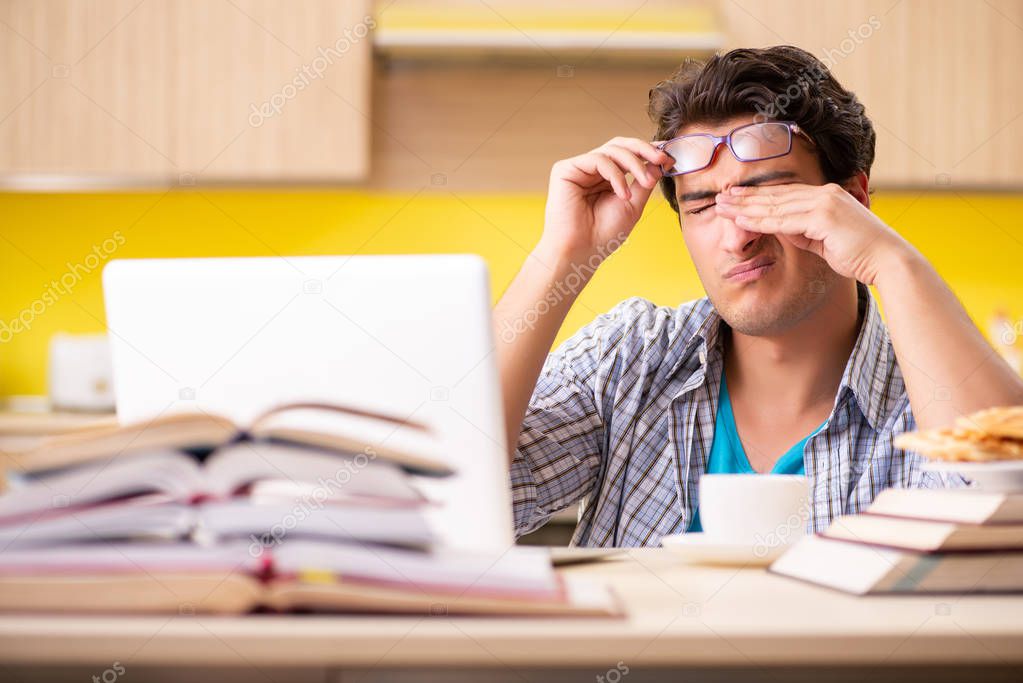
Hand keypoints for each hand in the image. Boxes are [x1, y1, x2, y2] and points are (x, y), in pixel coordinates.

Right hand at [539, 137, 671, 264]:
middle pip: (619, 145)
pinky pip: (598, 160)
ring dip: (634, 164)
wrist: (582, 251)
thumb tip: (661, 161)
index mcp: (606, 177)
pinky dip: (616, 175)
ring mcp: (579, 168)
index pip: (627, 154)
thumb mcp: (633, 204)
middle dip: (644, 149)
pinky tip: (623, 194)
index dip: (648, 151)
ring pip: (611, 150)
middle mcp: (591, 169)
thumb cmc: (604, 234)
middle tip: (662, 159)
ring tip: (646, 184)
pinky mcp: (565, 169)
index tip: (669, 156)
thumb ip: (645, 181)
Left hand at [714, 182, 911, 284]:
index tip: (737, 197)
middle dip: (746, 197)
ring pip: (776, 205)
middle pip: (776, 195)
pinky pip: (783, 220)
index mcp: (827, 196)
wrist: (887, 261)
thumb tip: (782, 229)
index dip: (759, 196)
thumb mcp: (824, 241)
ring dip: (746, 206)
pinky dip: (760, 220)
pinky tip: (740, 220)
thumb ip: (804, 232)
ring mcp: (824, 203)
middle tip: (721, 197)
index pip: (785, 194)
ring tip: (722, 207)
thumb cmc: (859, 255)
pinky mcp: (823, 217)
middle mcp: (825, 194)